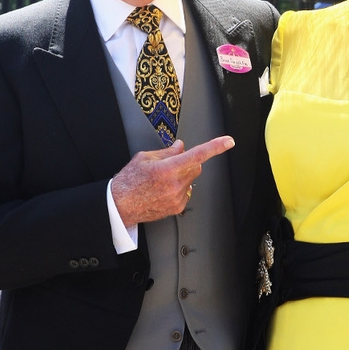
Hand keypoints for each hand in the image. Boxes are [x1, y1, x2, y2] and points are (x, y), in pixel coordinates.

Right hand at [111, 136, 234, 224]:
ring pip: (191, 180)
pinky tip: (163, 190)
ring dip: (182, 176)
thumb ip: (167, 152)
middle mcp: (175, 184)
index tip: (228, 141)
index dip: (215, 147)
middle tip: (172, 163)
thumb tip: (181, 146)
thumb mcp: (145, 158)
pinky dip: (179, 188)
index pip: (198, 154)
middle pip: (196, 167)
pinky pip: (186, 193)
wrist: (120, 205)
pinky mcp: (177, 208)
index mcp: (168, 168)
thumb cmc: (129, 181)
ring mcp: (177, 198)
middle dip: (189, 162)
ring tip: (162, 180)